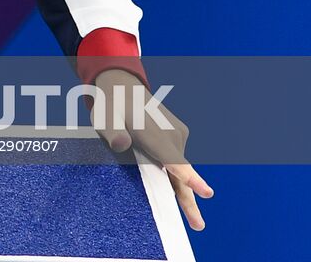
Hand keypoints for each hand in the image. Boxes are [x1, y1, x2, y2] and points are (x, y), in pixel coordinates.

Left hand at [91, 67, 213, 231]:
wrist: (123, 85)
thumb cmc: (110, 105)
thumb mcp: (104, 117)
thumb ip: (112, 132)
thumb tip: (121, 144)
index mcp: (154, 133)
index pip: (173, 161)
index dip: (188, 178)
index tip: (206, 192)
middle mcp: (172, 135)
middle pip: (180, 173)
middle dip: (190, 199)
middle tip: (198, 226)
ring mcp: (178, 135)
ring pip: (178, 167)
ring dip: (180, 188)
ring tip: (189, 216)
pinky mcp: (178, 136)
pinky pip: (176, 159)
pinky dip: (174, 173)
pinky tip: (165, 181)